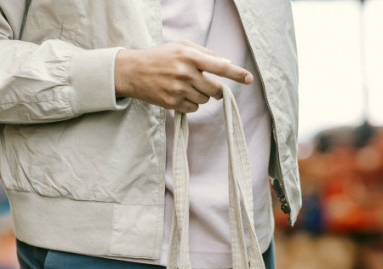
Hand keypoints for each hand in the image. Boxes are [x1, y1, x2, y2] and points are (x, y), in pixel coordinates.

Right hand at [114, 40, 252, 112]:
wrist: (132, 71)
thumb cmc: (160, 57)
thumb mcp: (181, 46)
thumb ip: (205, 53)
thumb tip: (227, 63)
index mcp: (190, 56)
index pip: (220, 66)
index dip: (236, 74)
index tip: (249, 79)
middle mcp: (185, 72)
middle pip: (215, 89)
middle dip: (217, 90)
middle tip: (209, 86)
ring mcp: (178, 89)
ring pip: (205, 100)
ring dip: (201, 96)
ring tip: (186, 87)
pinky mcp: (172, 103)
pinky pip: (194, 108)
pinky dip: (191, 104)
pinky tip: (179, 95)